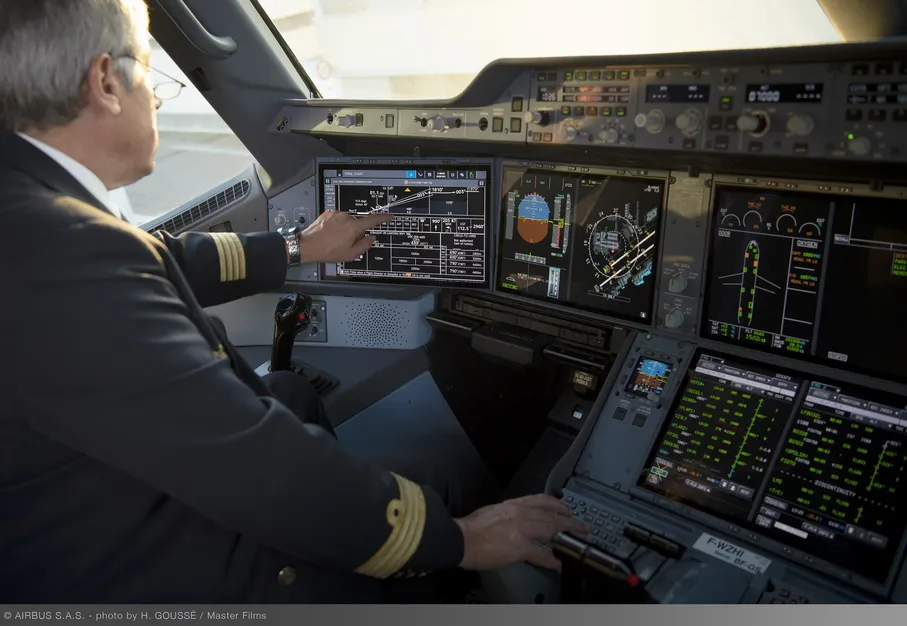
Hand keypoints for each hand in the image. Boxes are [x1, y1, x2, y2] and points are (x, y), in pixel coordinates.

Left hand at [297, 211, 392, 262]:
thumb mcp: (350, 254)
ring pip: (347, 221)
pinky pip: (338, 218)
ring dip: (345, 229)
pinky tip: (330, 234)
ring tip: (335, 239)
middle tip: (346, 242)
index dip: (383, 218)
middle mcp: (346, 217)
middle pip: (358, 223)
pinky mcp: (328, 213)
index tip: (389, 217)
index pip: (373, 220)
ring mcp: (336, 214)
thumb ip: (364, 245)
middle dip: (355, 232)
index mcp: (354, 226)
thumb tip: (371, 238)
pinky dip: (337, 225)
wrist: (308, 245)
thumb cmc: (327, 250)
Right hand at [454, 494, 588, 571]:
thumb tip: (514, 522)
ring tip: (579, 540)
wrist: (460, 538)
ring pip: (552, 530)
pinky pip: (542, 554)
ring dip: (568, 535)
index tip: (566, 509)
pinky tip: (560, 564)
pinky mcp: (519, 547)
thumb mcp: (492, 511)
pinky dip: (553, 560)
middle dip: (570, 521)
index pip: (541, 500)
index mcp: (512, 505)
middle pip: (551, 515)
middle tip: (582, 526)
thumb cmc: (469, 527)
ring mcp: (521, 530)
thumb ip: (507, 514)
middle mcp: (520, 513)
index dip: (557, 504)